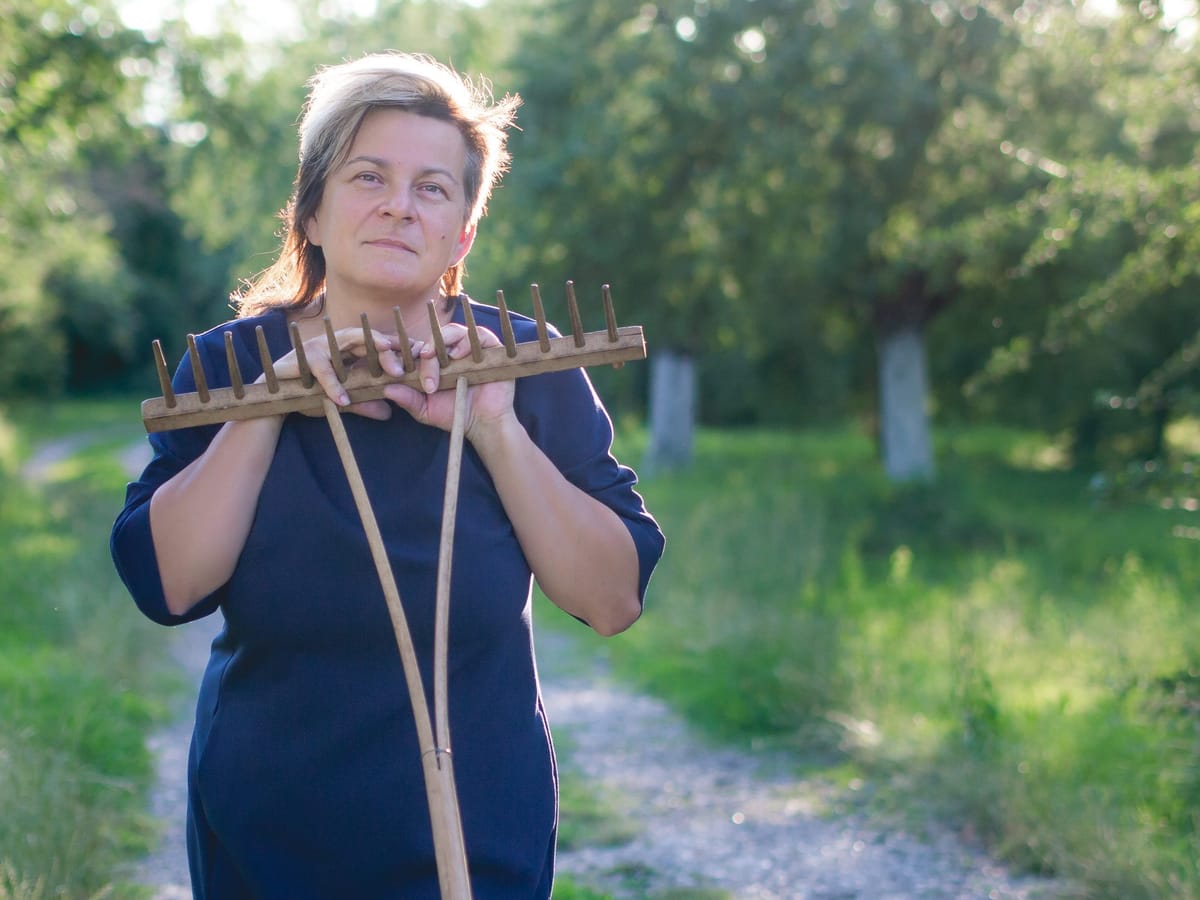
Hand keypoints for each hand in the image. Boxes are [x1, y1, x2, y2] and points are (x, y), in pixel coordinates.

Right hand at [263, 326, 414, 420]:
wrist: (271, 394)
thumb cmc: (309, 391)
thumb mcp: (343, 400)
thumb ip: (364, 403)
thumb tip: (389, 414)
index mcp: (349, 348)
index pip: (379, 344)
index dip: (400, 348)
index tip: (425, 357)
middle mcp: (337, 342)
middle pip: (370, 338)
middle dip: (393, 349)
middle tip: (414, 364)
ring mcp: (320, 346)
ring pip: (351, 343)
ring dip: (373, 356)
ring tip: (393, 374)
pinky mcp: (303, 358)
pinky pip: (322, 370)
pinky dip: (334, 385)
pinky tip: (344, 400)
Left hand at [383, 322, 516, 437]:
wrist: (483, 424)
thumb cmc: (454, 414)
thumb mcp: (426, 409)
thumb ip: (408, 399)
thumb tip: (387, 389)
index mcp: (433, 362)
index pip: (418, 346)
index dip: (407, 351)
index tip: (399, 366)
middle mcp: (450, 351)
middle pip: (434, 336)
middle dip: (427, 350)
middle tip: (426, 367)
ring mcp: (469, 348)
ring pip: (453, 330)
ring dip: (444, 341)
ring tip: (443, 359)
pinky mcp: (490, 348)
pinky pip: (478, 335)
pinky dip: (466, 341)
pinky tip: (459, 355)